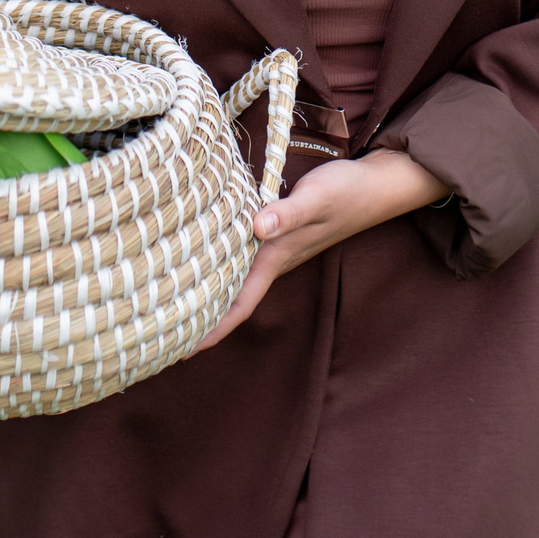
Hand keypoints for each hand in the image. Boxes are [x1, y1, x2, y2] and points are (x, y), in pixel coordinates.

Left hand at [194, 148, 447, 352]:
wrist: (375, 185)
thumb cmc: (345, 192)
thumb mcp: (316, 198)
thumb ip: (287, 214)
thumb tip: (257, 228)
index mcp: (276, 259)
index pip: (239, 305)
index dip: (212, 330)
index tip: (182, 352)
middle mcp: (274, 260)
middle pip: (232, 299)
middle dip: (202, 317)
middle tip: (163, 330)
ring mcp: (277, 248)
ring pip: (237, 280)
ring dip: (209, 292)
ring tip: (173, 300)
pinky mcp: (279, 232)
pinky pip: (244, 257)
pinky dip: (222, 264)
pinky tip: (204, 256)